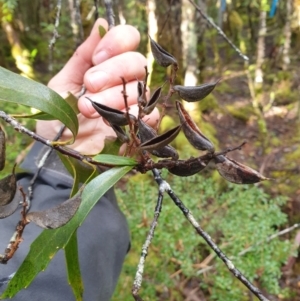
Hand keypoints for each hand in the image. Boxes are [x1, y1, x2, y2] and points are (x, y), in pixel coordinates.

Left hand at [37, 18, 158, 153]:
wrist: (60, 153)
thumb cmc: (58, 119)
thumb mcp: (63, 84)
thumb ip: (82, 57)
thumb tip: (101, 24)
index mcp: (106, 67)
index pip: (128, 40)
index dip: (117, 43)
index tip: (96, 58)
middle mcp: (123, 82)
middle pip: (137, 62)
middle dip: (113, 72)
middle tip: (90, 85)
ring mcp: (133, 104)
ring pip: (140, 89)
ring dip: (113, 99)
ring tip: (88, 111)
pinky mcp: (139, 127)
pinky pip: (149, 114)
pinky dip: (132, 116)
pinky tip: (110, 123)